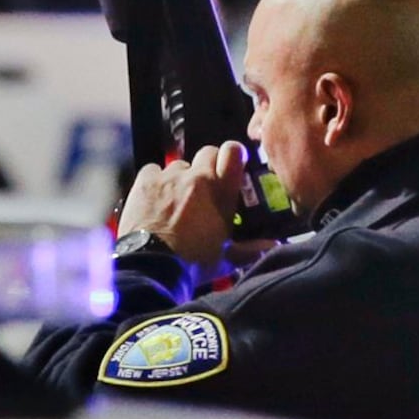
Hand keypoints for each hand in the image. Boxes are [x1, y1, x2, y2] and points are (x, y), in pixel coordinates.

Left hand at [119, 144, 250, 267]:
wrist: (153, 267)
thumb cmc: (193, 263)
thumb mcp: (226, 258)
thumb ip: (250, 249)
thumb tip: (272, 245)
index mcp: (221, 191)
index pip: (233, 151)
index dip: (232, 155)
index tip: (230, 165)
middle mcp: (197, 177)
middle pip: (206, 153)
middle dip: (207, 166)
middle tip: (204, 187)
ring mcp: (169, 177)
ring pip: (179, 165)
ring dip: (180, 178)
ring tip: (175, 200)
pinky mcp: (145, 181)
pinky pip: (153, 170)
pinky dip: (155, 181)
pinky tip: (154, 198)